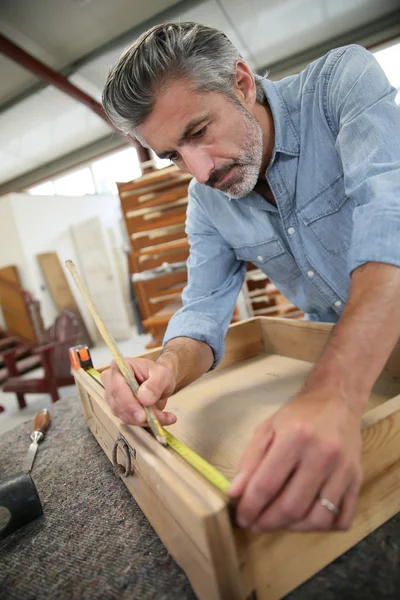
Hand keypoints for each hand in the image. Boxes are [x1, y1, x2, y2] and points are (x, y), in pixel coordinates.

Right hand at [101, 358, 176, 426]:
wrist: (160, 381)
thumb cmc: (159, 374)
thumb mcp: (163, 375)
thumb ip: (155, 384)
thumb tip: (144, 399)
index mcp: (118, 367)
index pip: (117, 388)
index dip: (129, 403)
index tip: (143, 415)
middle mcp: (111, 381)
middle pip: (119, 404)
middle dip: (139, 414)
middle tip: (160, 418)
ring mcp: (113, 396)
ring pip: (124, 415)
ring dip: (144, 420)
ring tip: (165, 417)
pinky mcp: (118, 408)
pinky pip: (129, 419)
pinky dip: (144, 422)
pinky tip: (158, 420)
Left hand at [229, 389, 363, 531]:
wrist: (336, 400)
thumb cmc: (298, 414)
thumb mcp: (267, 428)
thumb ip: (249, 461)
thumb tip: (235, 494)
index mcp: (295, 437)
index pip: (266, 485)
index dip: (250, 507)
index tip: (241, 517)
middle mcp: (322, 454)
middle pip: (291, 506)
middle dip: (268, 522)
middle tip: (256, 524)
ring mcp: (344, 469)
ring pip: (318, 518)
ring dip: (293, 528)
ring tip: (279, 521)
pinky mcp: (358, 480)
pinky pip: (342, 519)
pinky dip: (322, 526)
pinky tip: (306, 517)